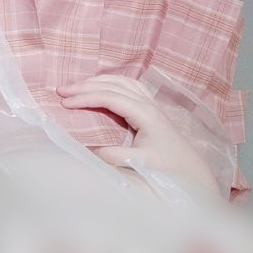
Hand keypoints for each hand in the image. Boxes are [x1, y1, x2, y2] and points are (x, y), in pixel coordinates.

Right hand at [58, 74, 219, 193]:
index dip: (86, 98)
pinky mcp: (151, 109)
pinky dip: (110, 84)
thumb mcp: (138, 164)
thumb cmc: (167, 168)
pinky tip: (101, 88)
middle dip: (86, 85)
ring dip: (98, 81)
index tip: (65, 104)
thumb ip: (112, 156)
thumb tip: (87, 149)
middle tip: (61, 90)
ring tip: (76, 87)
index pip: (110, 97)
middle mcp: (148, 103)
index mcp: (145, 113)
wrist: (190, 171)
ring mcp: (151, 104)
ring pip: (121, 82)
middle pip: (113, 84)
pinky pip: (128, 87)